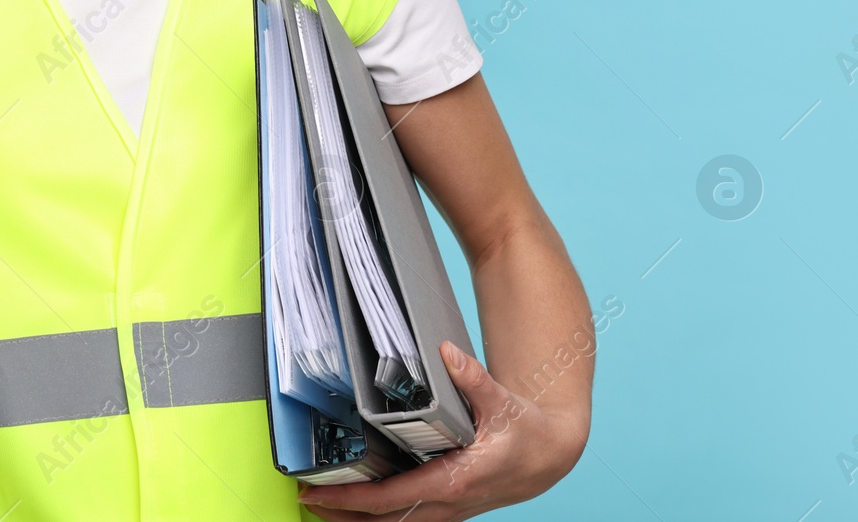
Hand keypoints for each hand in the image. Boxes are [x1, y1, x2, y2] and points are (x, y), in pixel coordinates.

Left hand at [299, 342, 587, 520]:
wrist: (550, 456)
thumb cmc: (526, 431)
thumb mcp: (503, 401)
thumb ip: (473, 378)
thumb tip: (447, 353)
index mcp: (458, 479)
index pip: (395, 497)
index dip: (354, 498)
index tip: (322, 492)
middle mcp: (450, 502)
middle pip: (387, 521)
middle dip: (344, 514)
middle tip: (306, 497)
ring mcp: (449, 509)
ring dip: (357, 521)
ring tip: (321, 507)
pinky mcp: (449, 506)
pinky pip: (408, 520)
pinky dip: (378, 517)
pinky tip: (356, 508)